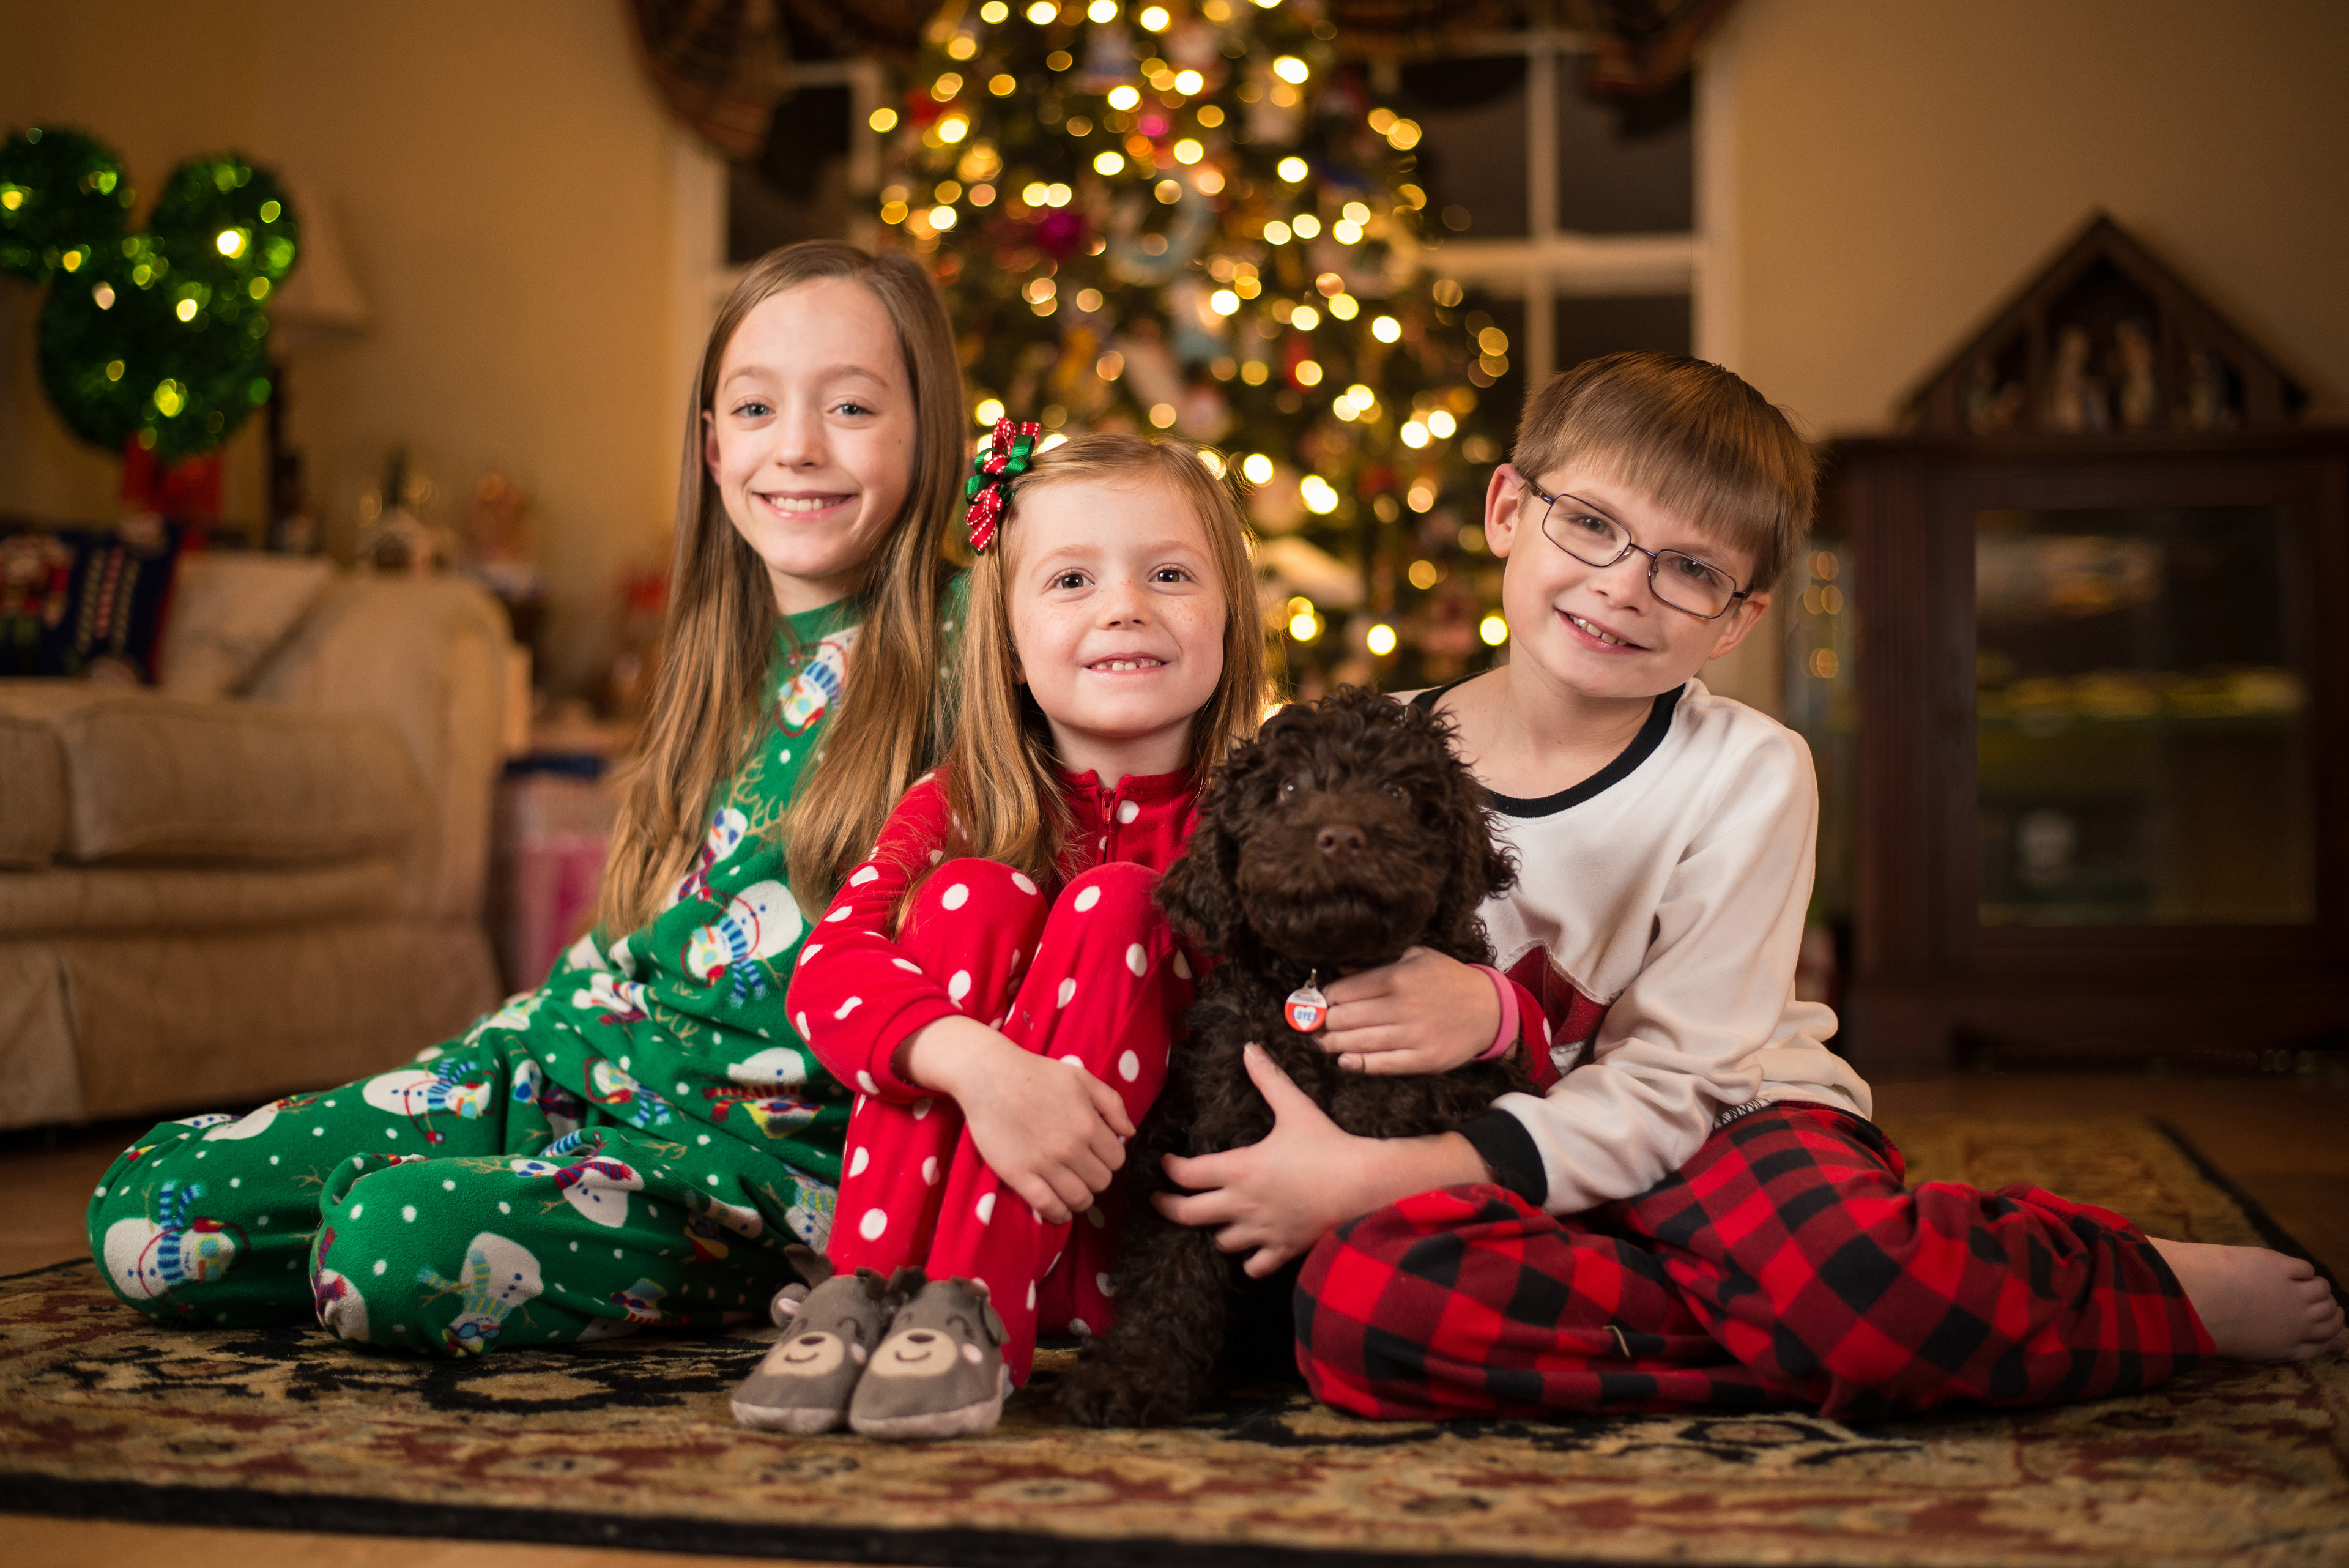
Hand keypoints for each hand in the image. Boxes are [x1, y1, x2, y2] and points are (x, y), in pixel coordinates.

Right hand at [901, 1016, 1133, 1224]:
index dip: (1109, 1159)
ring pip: (1079, 1199)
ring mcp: (1044, 1163)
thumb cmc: (1037, 1074)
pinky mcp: (1019, 1175)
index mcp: (1089, 1124)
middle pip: (1101, 1182)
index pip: (1117, 1160)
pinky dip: (1059, 1214)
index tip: (1097, 1155)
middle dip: (1096, 1178)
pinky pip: (1048, 1206)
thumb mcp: (1083, 1079)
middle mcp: (1071, 1148)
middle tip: (1082, 1169)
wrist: (990, 1076)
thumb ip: (1113, 1104)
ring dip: (1080, 1198)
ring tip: (1072, 1189)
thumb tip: (1130, 1133)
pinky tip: (1060, 1211)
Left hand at [1155, 1045, 1371, 1276]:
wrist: (1363, 1185)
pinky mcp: (1284, 1249)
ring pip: (1220, 1241)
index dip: (1170, 1169)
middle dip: (1168, 1207)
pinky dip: (1249, 1260)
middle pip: (1188, 1215)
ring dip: (1214, 1231)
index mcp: (1239, 1169)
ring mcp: (1262, 1231)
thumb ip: (1268, 1079)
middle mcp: (1243, 1204)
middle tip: (1160, 1201)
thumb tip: (1249, 1049)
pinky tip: (1251, 1250)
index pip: (1187, 1174)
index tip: (1167, 1164)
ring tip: (1214, 1220)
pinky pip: (1255, 1266)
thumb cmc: (1328, 1146)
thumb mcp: (1295, 1107)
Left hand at [1319, 946, 1497, 1074]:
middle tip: (1312, 1026)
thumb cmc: (1447, 979)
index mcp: (1399, 976)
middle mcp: (1404, 1006)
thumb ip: (1378, 963)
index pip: (1345, 990)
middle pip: (1346, 1018)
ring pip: (1359, 1043)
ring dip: (1332, 1044)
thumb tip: (1337, 971)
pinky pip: (1382, 1064)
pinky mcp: (1424, 1060)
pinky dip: (1358, 1064)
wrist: (1489, 1009)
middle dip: (1324, 1023)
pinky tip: (1343, 1060)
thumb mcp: (1415, 957)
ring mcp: (1414, 1035)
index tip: (1317, 1003)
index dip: (1324, 999)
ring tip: (1320, 1043)